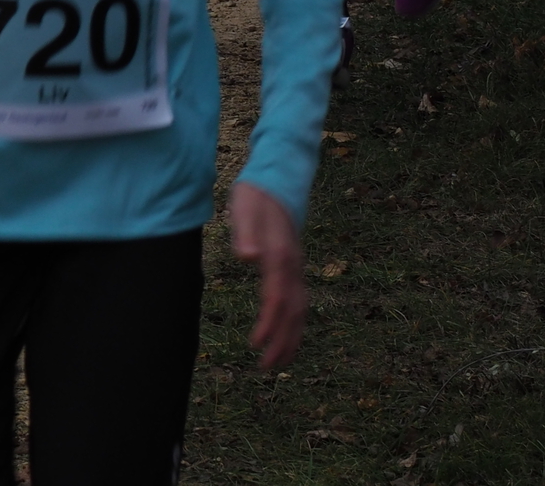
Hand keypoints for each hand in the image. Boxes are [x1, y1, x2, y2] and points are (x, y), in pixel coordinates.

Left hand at [229, 181, 306, 372]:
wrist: (278, 177)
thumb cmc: (256, 194)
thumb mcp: (244, 207)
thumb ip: (245, 233)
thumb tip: (247, 258)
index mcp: (280, 255)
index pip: (277, 298)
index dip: (268, 324)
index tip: (255, 345)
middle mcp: (293, 265)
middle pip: (293, 312)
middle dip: (282, 342)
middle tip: (264, 367)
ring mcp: (297, 267)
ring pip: (300, 310)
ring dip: (290, 338)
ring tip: (276, 362)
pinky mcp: (295, 266)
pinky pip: (299, 301)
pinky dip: (294, 323)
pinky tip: (286, 334)